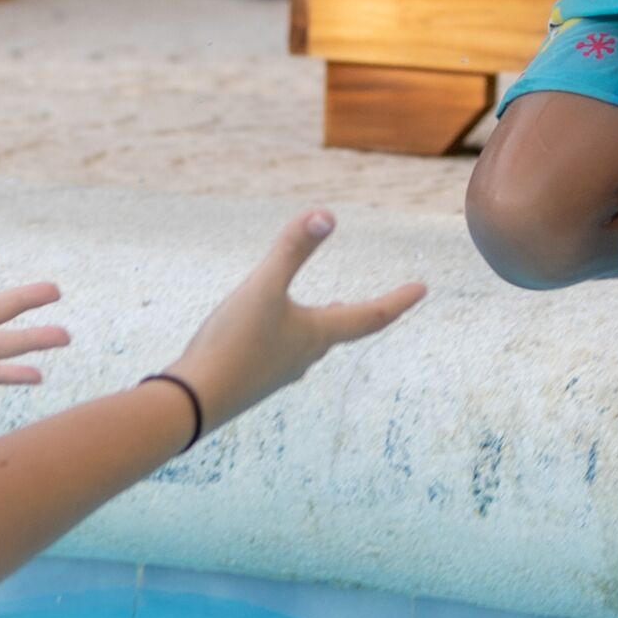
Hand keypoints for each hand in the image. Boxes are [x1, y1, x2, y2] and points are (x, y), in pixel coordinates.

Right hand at [163, 210, 424, 431]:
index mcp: (316, 335)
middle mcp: (304, 356)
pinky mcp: (254, 378)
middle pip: (343, 330)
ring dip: (327, 323)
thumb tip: (327, 214)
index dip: (399, 300)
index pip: (371, 316)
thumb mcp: (262, 288)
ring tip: (334, 310)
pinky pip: (283, 350)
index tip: (423, 288)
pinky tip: (276, 332)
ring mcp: (279, 371)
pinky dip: (293, 333)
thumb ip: (292, 249)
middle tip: (388, 305)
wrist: (194, 403)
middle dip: (365, 314)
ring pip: (313, 342)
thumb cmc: (232, 344)